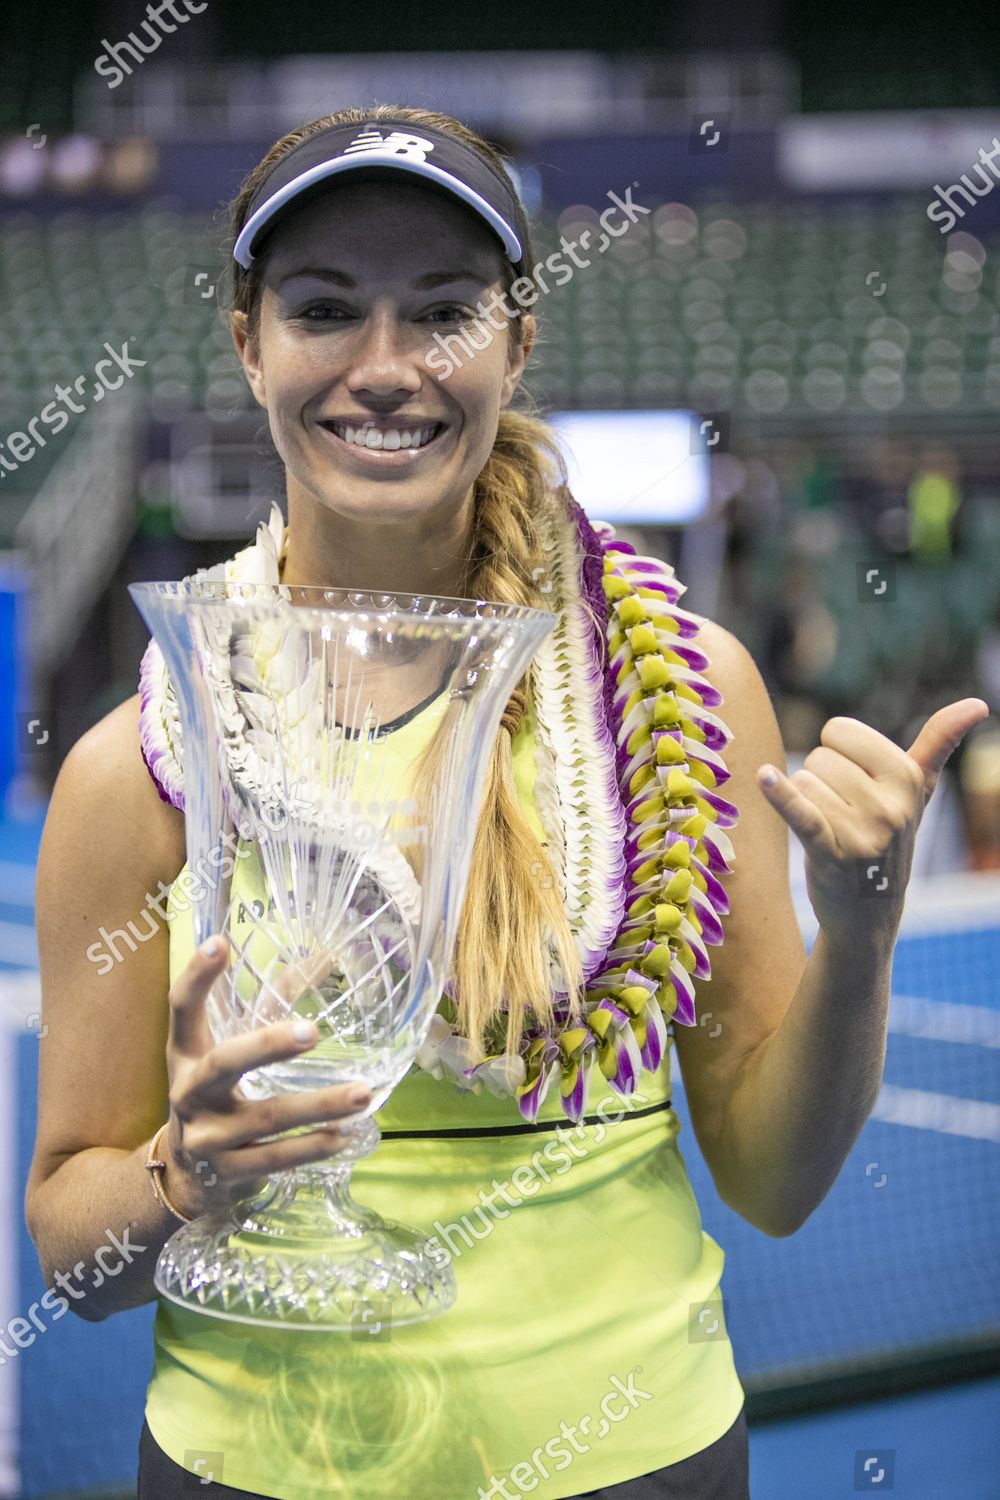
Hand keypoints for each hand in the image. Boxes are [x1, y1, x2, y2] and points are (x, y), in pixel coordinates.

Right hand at [160, 938, 372, 1219]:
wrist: (184, 1174)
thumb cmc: (218, 1092)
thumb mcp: (227, 1047)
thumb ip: (271, 1002)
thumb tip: (326, 954)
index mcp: (185, 1053)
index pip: (182, 1008)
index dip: (196, 976)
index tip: (221, 942)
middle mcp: (190, 1093)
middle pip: (224, 1064)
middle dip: (268, 1047)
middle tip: (314, 1032)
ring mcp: (207, 1137)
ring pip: (265, 1118)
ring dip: (317, 1106)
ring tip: (363, 1093)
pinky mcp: (228, 1174)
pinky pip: (275, 1160)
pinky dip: (312, 1147)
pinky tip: (344, 1135)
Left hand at [756, 698, 990, 940]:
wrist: (868, 911)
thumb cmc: (887, 837)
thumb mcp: (916, 791)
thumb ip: (940, 742)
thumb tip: (978, 704)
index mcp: (908, 777)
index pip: (840, 730)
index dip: (835, 752)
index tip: (852, 781)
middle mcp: (891, 805)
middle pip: (819, 757)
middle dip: (819, 781)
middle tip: (840, 814)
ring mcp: (864, 832)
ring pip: (804, 782)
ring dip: (804, 802)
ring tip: (829, 830)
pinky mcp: (832, 855)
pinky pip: (801, 813)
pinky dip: (780, 795)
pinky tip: (764, 777)